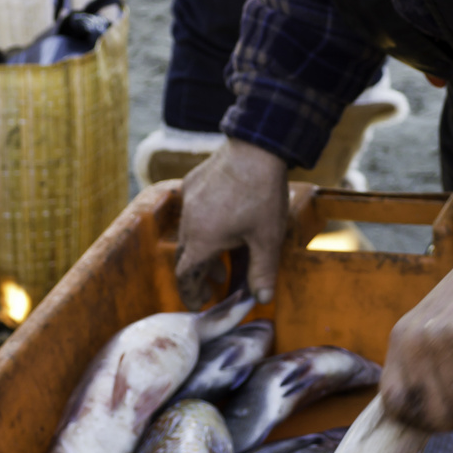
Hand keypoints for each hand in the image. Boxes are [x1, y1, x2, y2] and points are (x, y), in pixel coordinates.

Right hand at [175, 139, 288, 308]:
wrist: (256, 149)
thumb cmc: (262, 196)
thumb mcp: (267, 239)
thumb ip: (262, 271)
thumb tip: (262, 299)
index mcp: (202, 240)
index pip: (186, 276)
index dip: (190, 293)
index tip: (198, 303)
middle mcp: (188, 222)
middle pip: (185, 257)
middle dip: (198, 275)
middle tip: (215, 284)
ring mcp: (188, 200)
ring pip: (188, 233)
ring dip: (202, 250)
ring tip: (222, 259)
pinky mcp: (192, 182)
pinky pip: (191, 210)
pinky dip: (202, 225)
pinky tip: (221, 222)